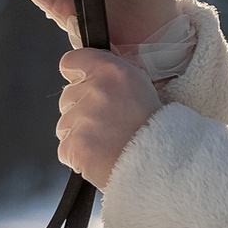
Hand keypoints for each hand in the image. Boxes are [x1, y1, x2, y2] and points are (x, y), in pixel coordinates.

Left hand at [56, 48, 160, 186]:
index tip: (83, 83)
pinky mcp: (74, 145)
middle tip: (108, 124)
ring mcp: (82, 119)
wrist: (162, 166)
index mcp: (113, 72)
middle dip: (81, 110)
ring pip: (65, 124)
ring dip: (80, 134)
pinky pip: (65, 149)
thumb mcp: (142, 87)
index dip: (76, 74)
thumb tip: (90, 72)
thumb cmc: (157, 130)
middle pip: (67, 96)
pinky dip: (78, 156)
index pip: (72, 61)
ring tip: (108, 144)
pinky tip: (101, 157)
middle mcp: (96, 90)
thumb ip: (112, 76)